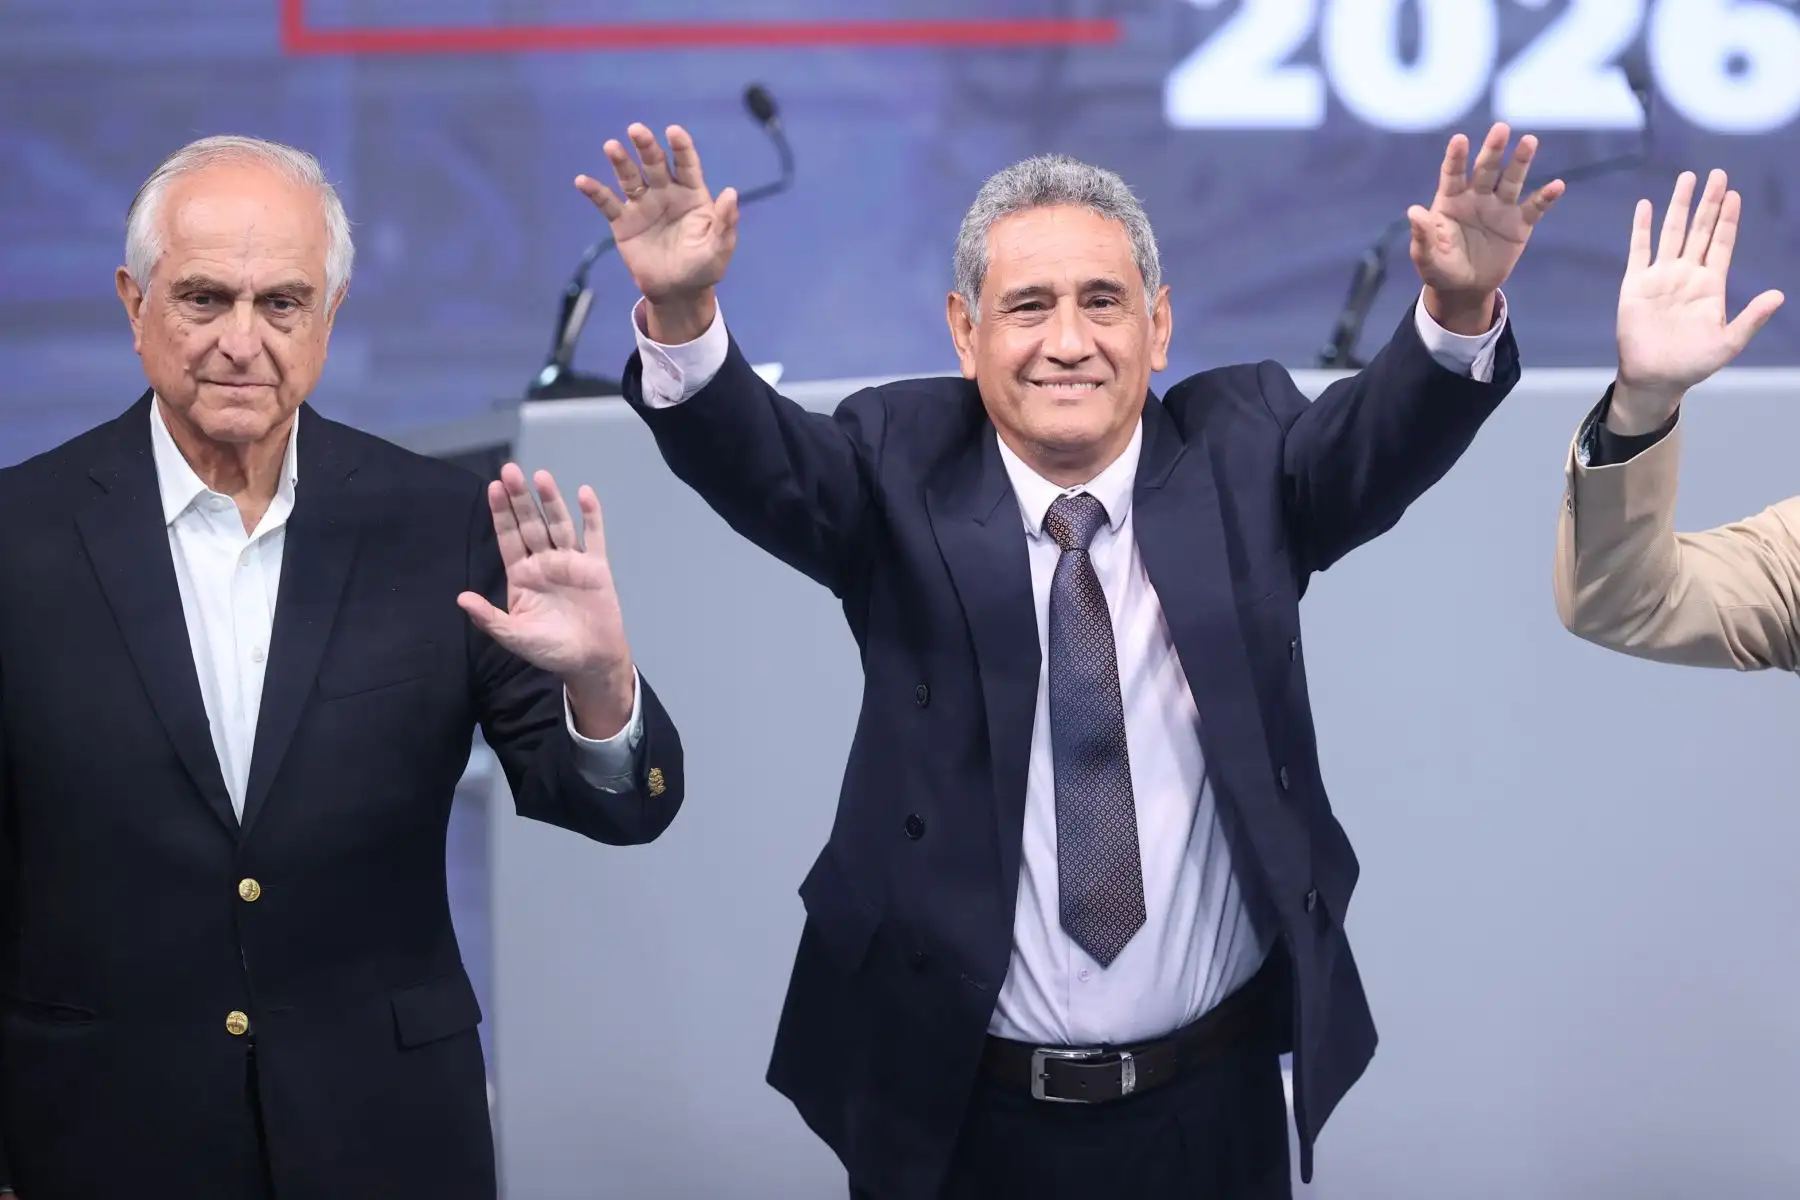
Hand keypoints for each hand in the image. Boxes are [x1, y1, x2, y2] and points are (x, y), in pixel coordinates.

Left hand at [457, 464, 634, 736]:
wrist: (589, 662)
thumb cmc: (549, 650)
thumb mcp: (514, 637)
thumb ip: (489, 618)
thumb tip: (461, 598)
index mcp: (522, 574)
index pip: (509, 537)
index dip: (501, 513)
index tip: (494, 487)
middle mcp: (544, 562)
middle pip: (531, 523)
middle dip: (521, 499)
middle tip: (511, 470)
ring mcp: (570, 561)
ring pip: (559, 524)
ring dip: (551, 501)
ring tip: (541, 476)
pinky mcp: (596, 567)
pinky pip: (593, 536)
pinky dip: (591, 516)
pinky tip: (584, 494)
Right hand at [575, 123, 737, 342]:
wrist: (677, 292)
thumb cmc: (703, 267)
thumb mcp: (719, 248)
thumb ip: (725, 221)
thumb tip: (732, 193)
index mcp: (691, 194)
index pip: (686, 164)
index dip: (681, 147)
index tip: (673, 131)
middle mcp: (665, 192)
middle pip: (654, 163)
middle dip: (646, 146)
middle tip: (636, 129)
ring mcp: (643, 205)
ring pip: (629, 177)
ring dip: (620, 161)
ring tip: (611, 146)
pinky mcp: (623, 222)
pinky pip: (607, 204)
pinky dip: (594, 192)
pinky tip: (582, 181)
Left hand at [1409, 122, 1563, 332]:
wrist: (1464, 288)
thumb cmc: (1439, 268)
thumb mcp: (1426, 256)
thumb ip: (1422, 235)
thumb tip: (1413, 212)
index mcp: (1451, 200)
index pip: (1453, 174)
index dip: (1457, 157)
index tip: (1460, 139)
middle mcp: (1477, 197)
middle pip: (1486, 169)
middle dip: (1493, 150)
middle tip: (1501, 128)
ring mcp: (1499, 208)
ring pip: (1511, 180)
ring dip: (1521, 161)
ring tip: (1530, 141)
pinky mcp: (1519, 224)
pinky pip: (1534, 207)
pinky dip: (1546, 197)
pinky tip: (1557, 185)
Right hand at [1609, 168, 1785, 432]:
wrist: (1654, 377)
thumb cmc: (1693, 364)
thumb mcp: (1728, 343)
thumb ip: (1751, 318)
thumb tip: (1778, 295)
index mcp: (1710, 285)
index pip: (1721, 243)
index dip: (1728, 219)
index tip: (1735, 195)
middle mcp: (1687, 275)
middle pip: (1699, 229)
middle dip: (1708, 202)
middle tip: (1718, 173)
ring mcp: (1661, 277)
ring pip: (1672, 233)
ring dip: (1679, 206)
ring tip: (1687, 178)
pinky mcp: (1636, 284)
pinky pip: (1639, 250)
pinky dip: (1642, 228)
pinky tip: (1646, 206)